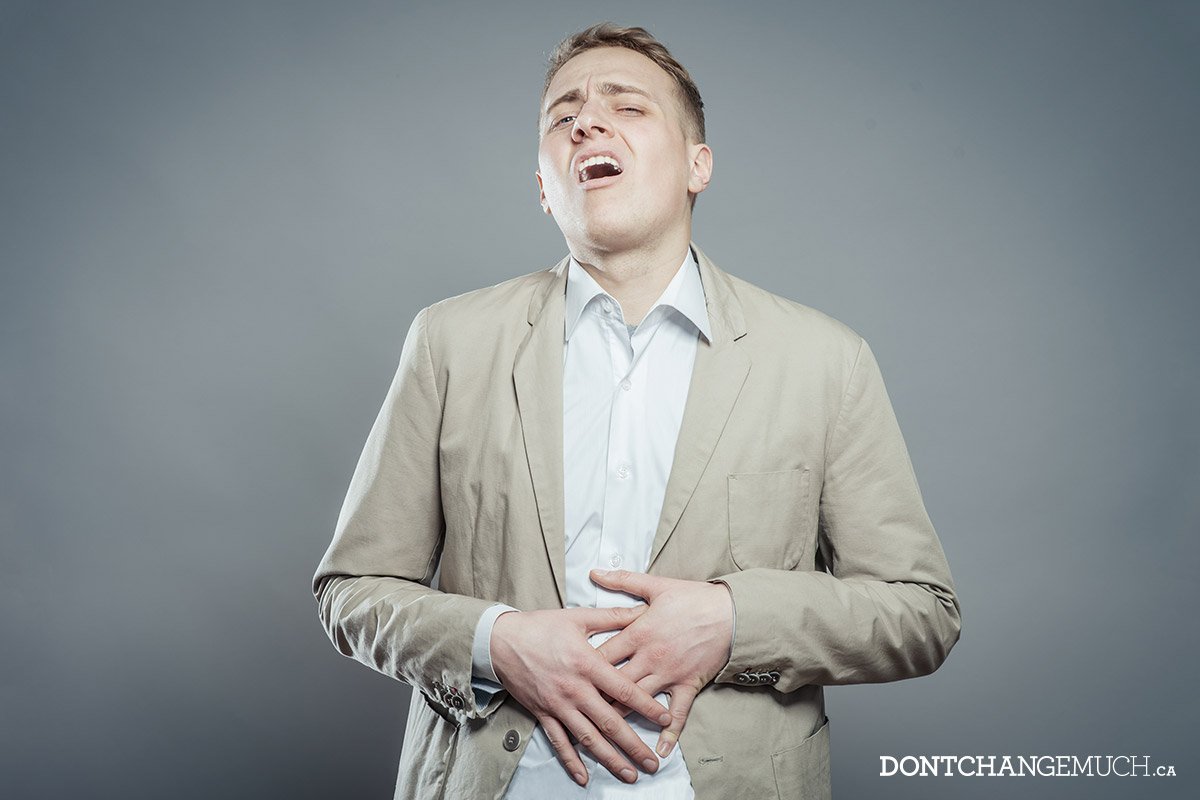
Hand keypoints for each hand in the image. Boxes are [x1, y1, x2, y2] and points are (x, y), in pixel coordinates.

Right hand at [490, 605, 672, 786]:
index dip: (646, 705)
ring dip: (609, 759)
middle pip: (609, 722)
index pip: (623, 689)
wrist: (500, 640)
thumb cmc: (540, 626)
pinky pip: (559, 742)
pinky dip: (571, 761)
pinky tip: (584, 777)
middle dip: (633, 745)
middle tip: (652, 763)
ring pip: (587, 738)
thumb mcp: (578, 617)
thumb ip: (612, 617)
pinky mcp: (543, 714)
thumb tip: (642, 611)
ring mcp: (558, 705)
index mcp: (586, 664)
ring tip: (629, 774)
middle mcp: (574, 689)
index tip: (665, 718)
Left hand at [589, 570, 733, 758]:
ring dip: (621, 719)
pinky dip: (669, 733)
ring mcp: (669, 675)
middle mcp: (650, 658)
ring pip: (638, 702)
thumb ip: (623, 581)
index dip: (581, 666)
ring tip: (602, 736)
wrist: (731, 614)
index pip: (603, 654)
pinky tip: (660, 751)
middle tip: (573, 710)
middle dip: (593, 697)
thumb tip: (595, 572)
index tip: (564, 674)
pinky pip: (677, 714)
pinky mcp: (688, 685)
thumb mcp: (657, 585)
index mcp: (639, 633)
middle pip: (614, 683)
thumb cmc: (694, 598)